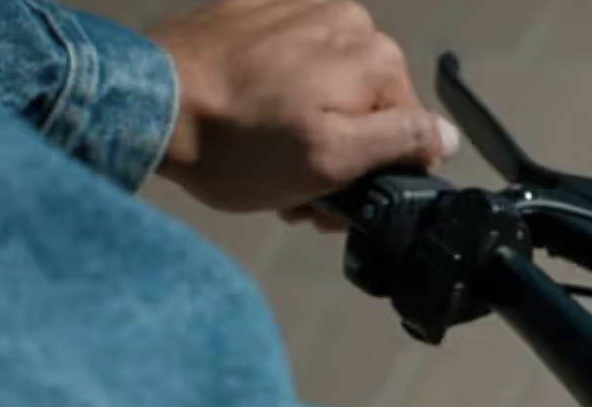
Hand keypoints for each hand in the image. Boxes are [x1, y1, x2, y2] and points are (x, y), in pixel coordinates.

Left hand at [146, 0, 460, 225]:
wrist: (145, 103)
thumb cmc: (236, 143)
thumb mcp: (331, 161)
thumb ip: (402, 142)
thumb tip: (447, 135)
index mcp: (376, 56)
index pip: (407, 130)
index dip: (374, 176)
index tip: (329, 202)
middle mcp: (348, 19)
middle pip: (367, 104)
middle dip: (339, 151)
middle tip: (293, 188)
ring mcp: (299, 7)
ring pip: (328, 84)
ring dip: (308, 125)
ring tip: (264, 156)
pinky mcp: (254, 8)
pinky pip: (289, 59)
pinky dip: (278, 93)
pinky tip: (247, 119)